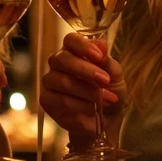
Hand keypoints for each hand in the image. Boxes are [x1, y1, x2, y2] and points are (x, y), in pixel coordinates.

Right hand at [39, 33, 121, 148]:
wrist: (106, 120)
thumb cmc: (109, 92)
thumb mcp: (115, 76)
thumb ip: (107, 61)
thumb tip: (101, 44)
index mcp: (74, 51)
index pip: (70, 40)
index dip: (83, 46)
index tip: (99, 56)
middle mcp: (58, 63)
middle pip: (63, 59)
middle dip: (86, 70)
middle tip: (105, 80)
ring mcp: (50, 81)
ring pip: (63, 81)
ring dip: (88, 91)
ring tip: (108, 99)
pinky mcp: (46, 100)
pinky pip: (61, 100)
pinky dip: (81, 105)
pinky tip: (94, 109)